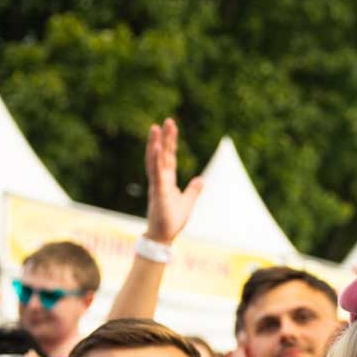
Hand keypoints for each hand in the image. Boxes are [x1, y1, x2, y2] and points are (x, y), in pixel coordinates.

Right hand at [144, 117, 204, 245]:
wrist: (163, 236)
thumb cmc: (172, 220)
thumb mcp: (187, 202)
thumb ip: (193, 190)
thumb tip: (201, 179)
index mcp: (167, 181)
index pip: (168, 158)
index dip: (170, 143)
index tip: (171, 127)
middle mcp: (160, 180)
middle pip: (162, 155)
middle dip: (165, 138)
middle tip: (167, 120)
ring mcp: (157, 186)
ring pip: (155, 161)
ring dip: (156, 145)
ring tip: (156, 129)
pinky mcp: (158, 193)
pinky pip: (156, 175)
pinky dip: (157, 162)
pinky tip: (158, 149)